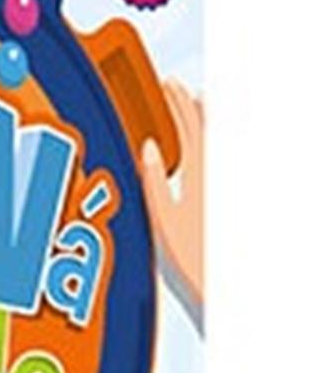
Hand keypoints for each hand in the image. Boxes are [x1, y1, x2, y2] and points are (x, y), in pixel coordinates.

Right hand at [140, 78, 203, 308]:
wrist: (223, 287)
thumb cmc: (193, 260)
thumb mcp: (163, 219)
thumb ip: (155, 180)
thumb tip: (148, 146)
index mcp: (197, 176)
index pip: (189, 128)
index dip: (177, 104)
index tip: (168, 85)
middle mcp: (216, 178)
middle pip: (207, 131)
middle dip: (191, 107)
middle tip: (179, 90)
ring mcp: (223, 189)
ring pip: (218, 145)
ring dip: (207, 123)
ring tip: (199, 107)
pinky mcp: (225, 202)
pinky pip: (220, 163)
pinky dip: (213, 147)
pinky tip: (207, 152)